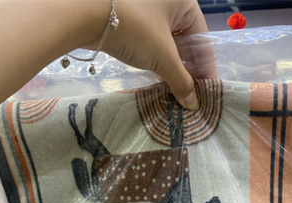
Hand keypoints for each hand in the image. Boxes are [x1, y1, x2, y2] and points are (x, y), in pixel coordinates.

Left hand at [94, 0, 215, 109]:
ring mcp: (150, 9)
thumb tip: (193, 104)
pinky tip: (161, 83)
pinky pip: (153, 44)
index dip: (205, 68)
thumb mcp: (163, 57)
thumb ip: (181, 81)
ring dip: (173, 69)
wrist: (85, 14)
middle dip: (189, 71)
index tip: (206, 92)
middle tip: (191, 97)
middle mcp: (170, 1)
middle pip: (186, 42)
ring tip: (177, 95)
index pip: (202, 39)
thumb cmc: (134, 28)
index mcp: (185, 1)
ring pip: (169, 44)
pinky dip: (158, 62)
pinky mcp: (133, 20)